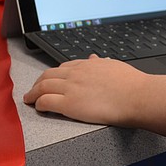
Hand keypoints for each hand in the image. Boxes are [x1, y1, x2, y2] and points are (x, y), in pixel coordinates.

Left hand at [23, 55, 147, 125]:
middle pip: (48, 75)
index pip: (64, 67)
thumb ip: (101, 63)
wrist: (136, 96)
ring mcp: (71, 88)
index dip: (54, 74)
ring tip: (30, 99)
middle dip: (38, 82)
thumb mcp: (114, 66)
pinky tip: (38, 107)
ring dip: (33, 92)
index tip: (50, 79)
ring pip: (43, 87)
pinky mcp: (69, 104)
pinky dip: (38, 103)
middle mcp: (76, 74)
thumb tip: (95, 58)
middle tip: (34, 89)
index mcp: (88, 65)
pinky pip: (46, 101)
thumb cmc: (131, 84)